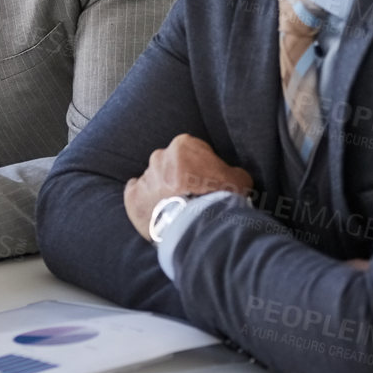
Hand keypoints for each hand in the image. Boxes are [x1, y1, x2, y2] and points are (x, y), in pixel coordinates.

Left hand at [123, 134, 253, 239]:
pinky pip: (136, 194)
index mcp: (184, 145)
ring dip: (162, 191)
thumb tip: (230, 177)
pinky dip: (145, 201)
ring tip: (176, 209)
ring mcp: (145, 177)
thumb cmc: (220, 199)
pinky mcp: (132, 197)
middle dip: (179, 178)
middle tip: (191, 197)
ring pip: (154, 180)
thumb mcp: (240, 179)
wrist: (198, 226)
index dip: (201, 169)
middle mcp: (160, 157)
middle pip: (170, 164)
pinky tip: (157, 212)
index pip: (192, 152)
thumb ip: (230, 172)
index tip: (206, 183)